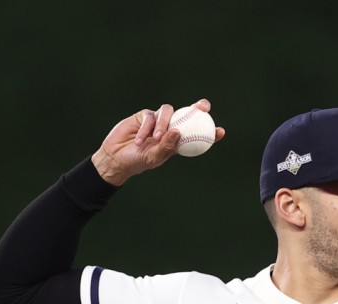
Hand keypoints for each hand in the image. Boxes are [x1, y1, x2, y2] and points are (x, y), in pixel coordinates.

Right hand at [90, 98, 224, 185]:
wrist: (116, 157)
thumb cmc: (138, 161)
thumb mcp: (154, 157)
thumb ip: (166, 146)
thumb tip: (178, 132)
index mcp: (178, 141)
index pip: (196, 134)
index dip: (210, 132)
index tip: (220, 131)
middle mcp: (170, 128)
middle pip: (187, 114)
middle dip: (197, 108)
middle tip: (203, 108)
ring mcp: (158, 120)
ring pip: (167, 112)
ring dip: (163, 124)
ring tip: (155, 138)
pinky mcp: (144, 116)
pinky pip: (150, 116)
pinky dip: (145, 129)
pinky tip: (139, 140)